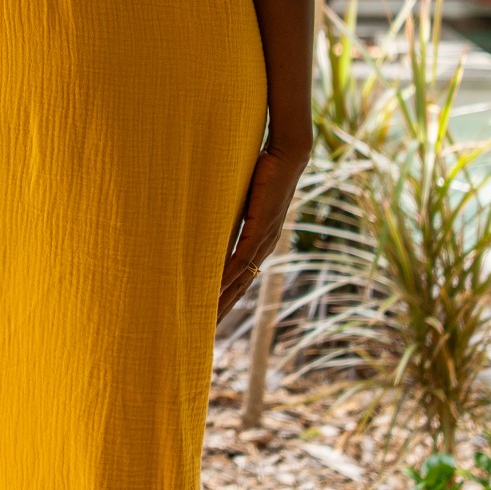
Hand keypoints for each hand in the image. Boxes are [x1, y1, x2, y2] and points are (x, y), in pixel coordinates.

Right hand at [217, 143, 309, 322]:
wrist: (288, 156)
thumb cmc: (264, 172)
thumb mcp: (240, 199)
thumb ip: (229, 214)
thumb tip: (211, 219)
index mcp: (260, 243)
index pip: (240, 280)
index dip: (224, 300)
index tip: (208, 319)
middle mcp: (264, 248)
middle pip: (240, 289)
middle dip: (221, 311)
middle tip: (202, 333)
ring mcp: (264, 241)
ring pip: (241, 280)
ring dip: (222, 301)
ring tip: (205, 320)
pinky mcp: (261, 229)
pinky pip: (241, 259)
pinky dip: (227, 275)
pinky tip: (213, 289)